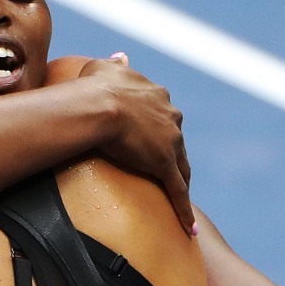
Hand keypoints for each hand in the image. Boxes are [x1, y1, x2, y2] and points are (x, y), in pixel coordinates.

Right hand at [80, 54, 195, 234]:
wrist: (97, 106)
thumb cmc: (94, 87)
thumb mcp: (104, 68)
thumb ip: (116, 63)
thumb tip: (122, 56)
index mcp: (158, 95)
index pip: (164, 116)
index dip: (160, 128)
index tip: (153, 138)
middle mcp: (171, 116)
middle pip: (177, 141)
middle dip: (174, 155)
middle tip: (167, 169)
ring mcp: (170, 141)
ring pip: (181, 166)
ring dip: (182, 181)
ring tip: (180, 198)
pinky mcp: (164, 164)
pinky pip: (178, 192)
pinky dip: (185, 211)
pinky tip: (190, 230)